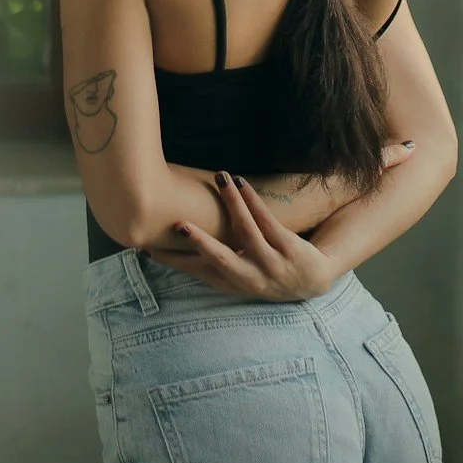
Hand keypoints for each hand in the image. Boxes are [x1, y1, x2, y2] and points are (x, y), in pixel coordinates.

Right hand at [148, 171, 345, 301]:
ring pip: (248, 231)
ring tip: (220, 179)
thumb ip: (210, 262)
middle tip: (180, 226)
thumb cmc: (265, 273)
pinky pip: (268, 221)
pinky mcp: (290, 248)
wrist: (313, 280)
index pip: (198, 271)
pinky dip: (253, 200)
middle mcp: (251, 277)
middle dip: (202, 243)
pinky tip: (241, 184)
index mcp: (233, 283)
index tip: (149, 248)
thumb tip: (177, 241)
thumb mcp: (238, 276)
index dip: (174, 260)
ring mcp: (272, 264)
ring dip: (232, 204)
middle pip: (222, 260)